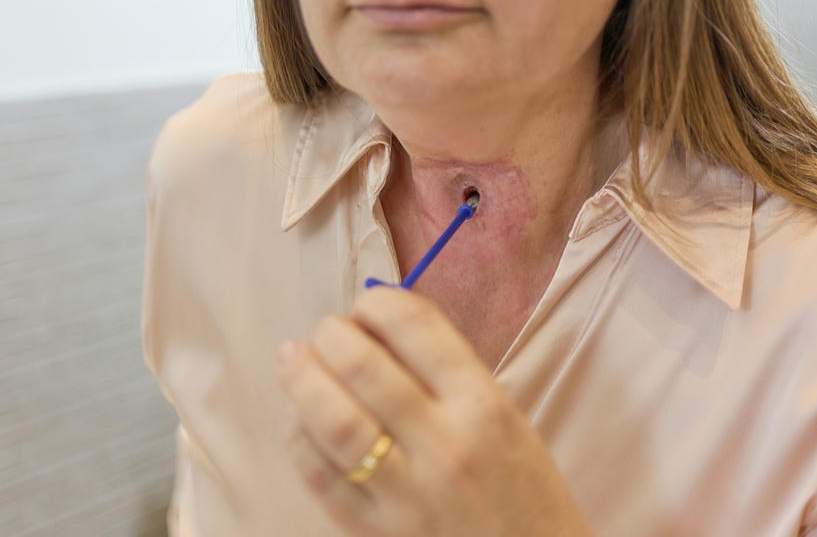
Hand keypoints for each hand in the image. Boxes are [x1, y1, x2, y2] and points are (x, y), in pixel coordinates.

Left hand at [275, 286, 592, 536]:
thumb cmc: (523, 492)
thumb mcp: (506, 420)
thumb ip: (447, 374)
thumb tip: (375, 327)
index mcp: (484, 405)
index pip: (414, 326)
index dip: (377, 303)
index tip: (367, 307)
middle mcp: (445, 444)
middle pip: (362, 365)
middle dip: (330, 334)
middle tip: (325, 333)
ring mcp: (407, 493)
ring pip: (332, 418)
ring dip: (300, 378)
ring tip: (293, 359)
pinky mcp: (375, 532)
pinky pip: (320, 476)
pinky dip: (298, 439)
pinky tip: (297, 420)